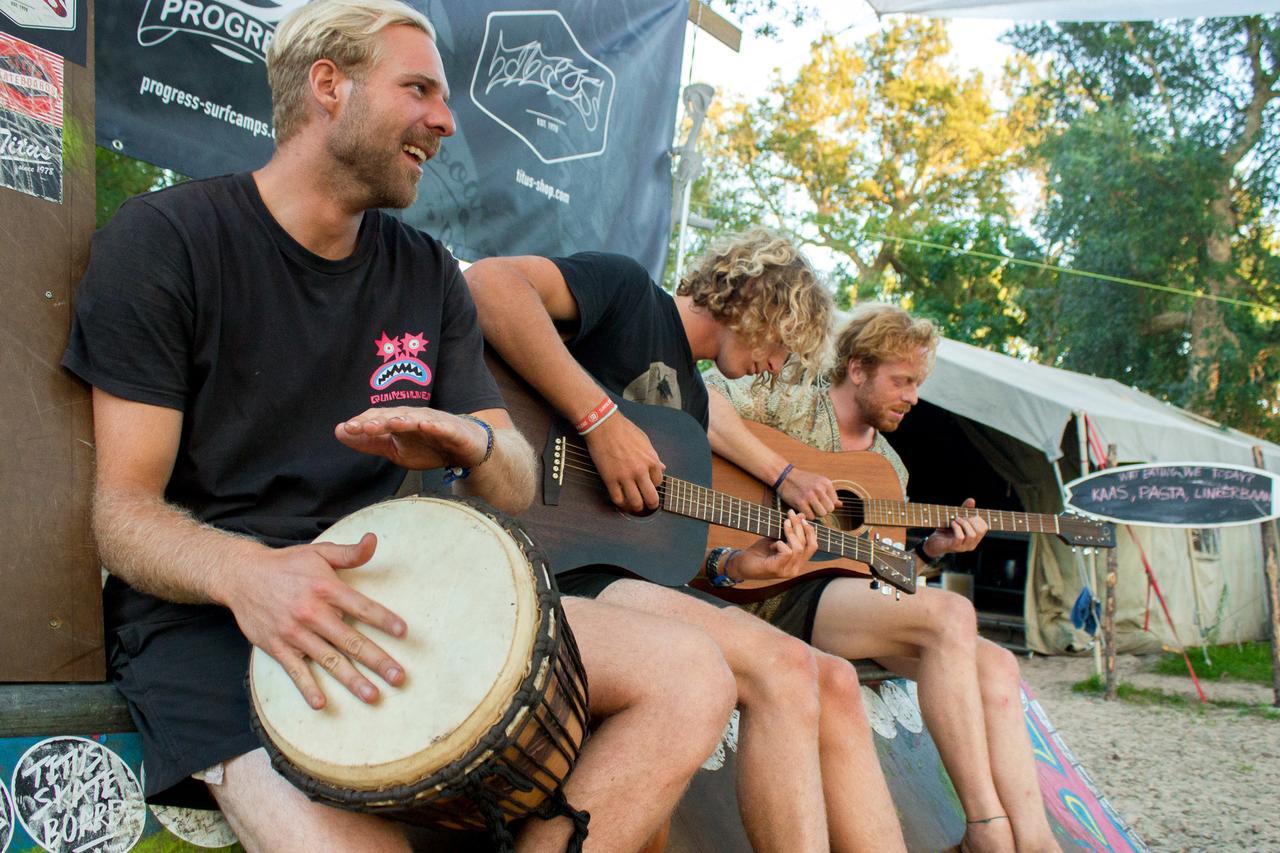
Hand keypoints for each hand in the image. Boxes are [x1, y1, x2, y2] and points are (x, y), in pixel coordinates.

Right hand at [225, 533, 406, 709]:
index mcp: (326, 588)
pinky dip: (308, 687)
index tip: (403, 632)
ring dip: (352, 680)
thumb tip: (373, 540)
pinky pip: (295, 671)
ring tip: (373, 696)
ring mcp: (294, 633)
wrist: (241, 576)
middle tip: (399, 677)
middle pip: (350, 640)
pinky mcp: (277, 647)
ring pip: (329, 660)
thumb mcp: (318, 552)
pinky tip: (321, 703)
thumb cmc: (287, 565)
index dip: (383, 619)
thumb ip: (349, 553)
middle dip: (377, 660)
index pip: (361, 606)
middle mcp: (312, 612)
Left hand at [335, 407, 487, 469]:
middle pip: (394, 416)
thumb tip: (339, 431)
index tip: (346, 429)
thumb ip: (368, 442)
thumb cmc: (428, 446)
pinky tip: (425, 425)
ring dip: (402, 420)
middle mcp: (414, 417)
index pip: (377, 418)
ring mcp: (434, 421)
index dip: (362, 422)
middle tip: (362, 427)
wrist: (464, 450)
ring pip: (416, 419)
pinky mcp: (452, 430)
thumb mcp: (394, 450)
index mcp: (398, 421)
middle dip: (378, 421)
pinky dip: (434, 425)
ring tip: (389, 423)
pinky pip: (442, 427)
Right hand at [582, 412, 664, 511]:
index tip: (649, 486)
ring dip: (636, 507)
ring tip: (634, 506)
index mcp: (651, 460)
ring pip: (635, 502)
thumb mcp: (645, 441)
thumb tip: (662, 467)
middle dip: (651, 505)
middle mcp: (640, 471)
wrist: (604, 425)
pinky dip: (620, 503)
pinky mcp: (610, 479)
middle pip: (651, 498)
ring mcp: (625, 476)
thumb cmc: (624, 430)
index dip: (654, 486)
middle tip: (648, 506)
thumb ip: (653, 456)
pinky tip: (620, 500)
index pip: (659, 482)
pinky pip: (617, 499)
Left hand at [728, 510, 817, 580]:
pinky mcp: (777, 570)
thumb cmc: (758, 553)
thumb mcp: (775, 538)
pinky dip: (780, 544)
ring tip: (783, 524)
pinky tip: (771, 544)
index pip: (813, 546)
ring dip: (791, 533)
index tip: (801, 518)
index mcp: (797, 562)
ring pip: (798, 548)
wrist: (740, 565)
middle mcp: (795, 569)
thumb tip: (801, 515)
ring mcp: (787, 571)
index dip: (810, 531)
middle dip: (799, 527)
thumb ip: (789, 531)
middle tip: (790, 514)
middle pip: (807, 546)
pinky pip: (787, 552)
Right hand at [777, 466, 840, 519]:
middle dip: (823, 510)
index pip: (834, 502)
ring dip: (816, 514)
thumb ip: (829, 494)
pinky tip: (803, 509)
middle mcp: (819, 488)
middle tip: (814, 506)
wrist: (784, 476)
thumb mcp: (818, 482)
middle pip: (830, 509)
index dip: (827, 504)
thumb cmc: (802, 480)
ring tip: (809, 508)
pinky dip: (807, 515)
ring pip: (822, 514)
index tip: (819, 501)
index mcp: (826, 483)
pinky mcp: (800, 502)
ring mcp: (810, 495)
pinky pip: (810, 516)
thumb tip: (841, 505)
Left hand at [923, 497, 988, 556]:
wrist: (933, 542)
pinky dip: (957, 527)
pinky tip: (952, 523)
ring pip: (972, 535)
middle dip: (971, 520)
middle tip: (961, 517)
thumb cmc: (946, 530)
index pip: (984, 528)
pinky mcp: (953, 547)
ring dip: (964, 523)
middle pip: (980, 531)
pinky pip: (960, 537)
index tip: (969, 515)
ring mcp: (963, 547)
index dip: (978, 519)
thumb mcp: (957, 519)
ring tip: (956, 519)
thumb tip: (971, 500)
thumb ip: (965, 510)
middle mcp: (971, 544)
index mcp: (974, 538)